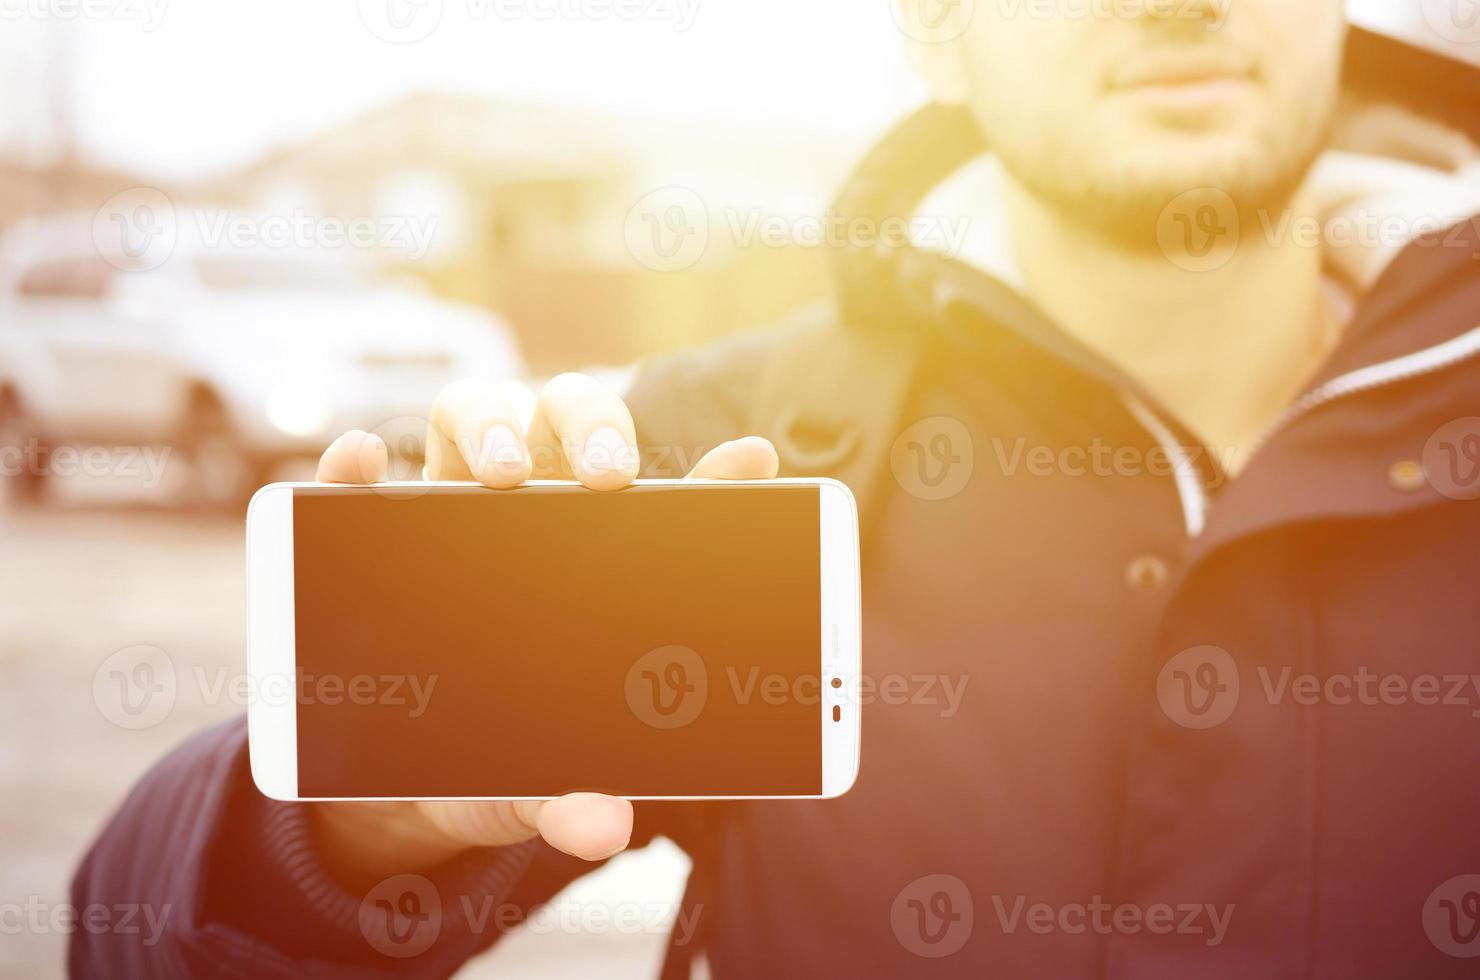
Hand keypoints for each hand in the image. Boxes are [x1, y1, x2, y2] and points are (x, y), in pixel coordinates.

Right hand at [307, 373, 778, 884]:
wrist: (389, 783)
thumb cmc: (492, 759)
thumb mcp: (533, 783)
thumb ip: (567, 800)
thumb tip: (605, 827)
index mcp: (598, 565)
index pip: (669, 505)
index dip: (720, 474)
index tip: (756, 458)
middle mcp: (532, 515)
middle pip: (572, 422)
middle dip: (595, 428)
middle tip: (606, 477)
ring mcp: (450, 509)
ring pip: (479, 414)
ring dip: (494, 424)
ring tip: (500, 474)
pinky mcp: (369, 528)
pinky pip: (359, 473)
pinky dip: (359, 458)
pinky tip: (364, 459)